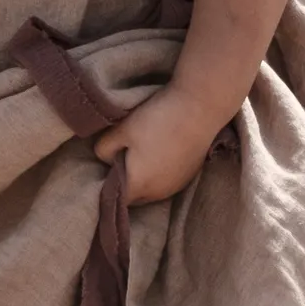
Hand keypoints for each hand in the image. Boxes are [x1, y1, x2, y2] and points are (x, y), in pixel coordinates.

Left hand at [93, 87, 229, 205]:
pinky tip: (161, 151)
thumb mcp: (121, 130)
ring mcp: (177, 186)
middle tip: (122, 157)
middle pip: (134, 197)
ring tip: (143, 153)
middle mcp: (158, 193)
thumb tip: (106, 159)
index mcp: (138, 186)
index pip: (115, 199)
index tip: (107, 166)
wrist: (200, 107)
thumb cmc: (157, 119)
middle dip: (126, 183)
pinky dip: (160, 173)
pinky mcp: (190, 175)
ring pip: (152, 190)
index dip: (108, 184)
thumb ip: (104, 150)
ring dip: (144, 179)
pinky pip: (167, 182)